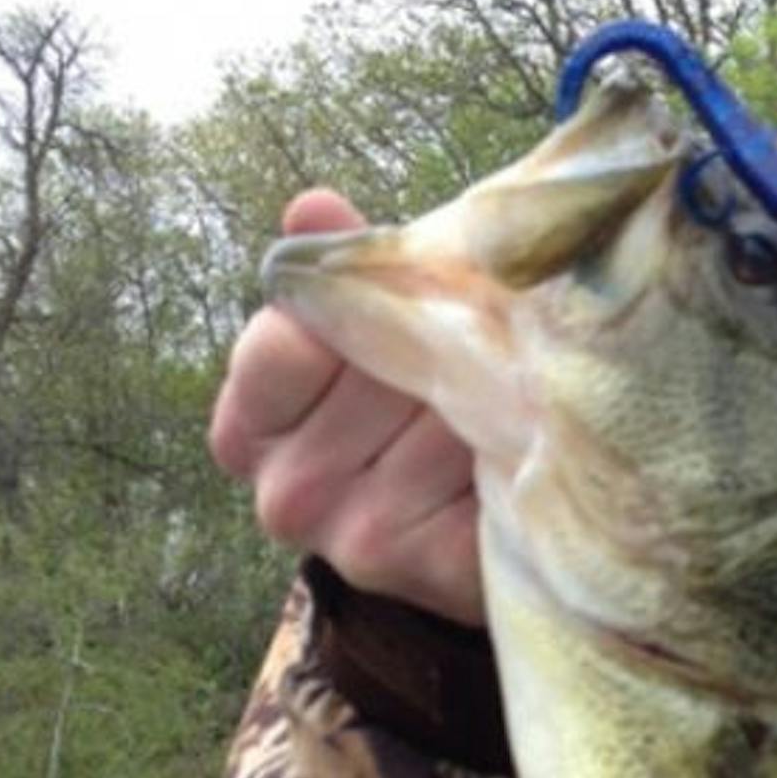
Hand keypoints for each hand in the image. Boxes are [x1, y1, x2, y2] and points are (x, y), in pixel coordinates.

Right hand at [210, 190, 484, 627]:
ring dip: (493, 387)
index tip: (400, 309)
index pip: (281, 345)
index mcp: (247, 429)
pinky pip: (494, 465)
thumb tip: (311, 207)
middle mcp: (286, 494)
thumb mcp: (366, 337)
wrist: (476, 534)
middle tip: (480, 345)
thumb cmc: (411, 419)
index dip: (353, 314)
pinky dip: (525, 442)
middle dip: (438, 343)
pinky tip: (529, 444)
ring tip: (510, 393)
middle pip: (375, 370)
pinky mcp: (431, 569)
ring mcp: (355, 540)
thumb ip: (339, 275)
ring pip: (446, 409)